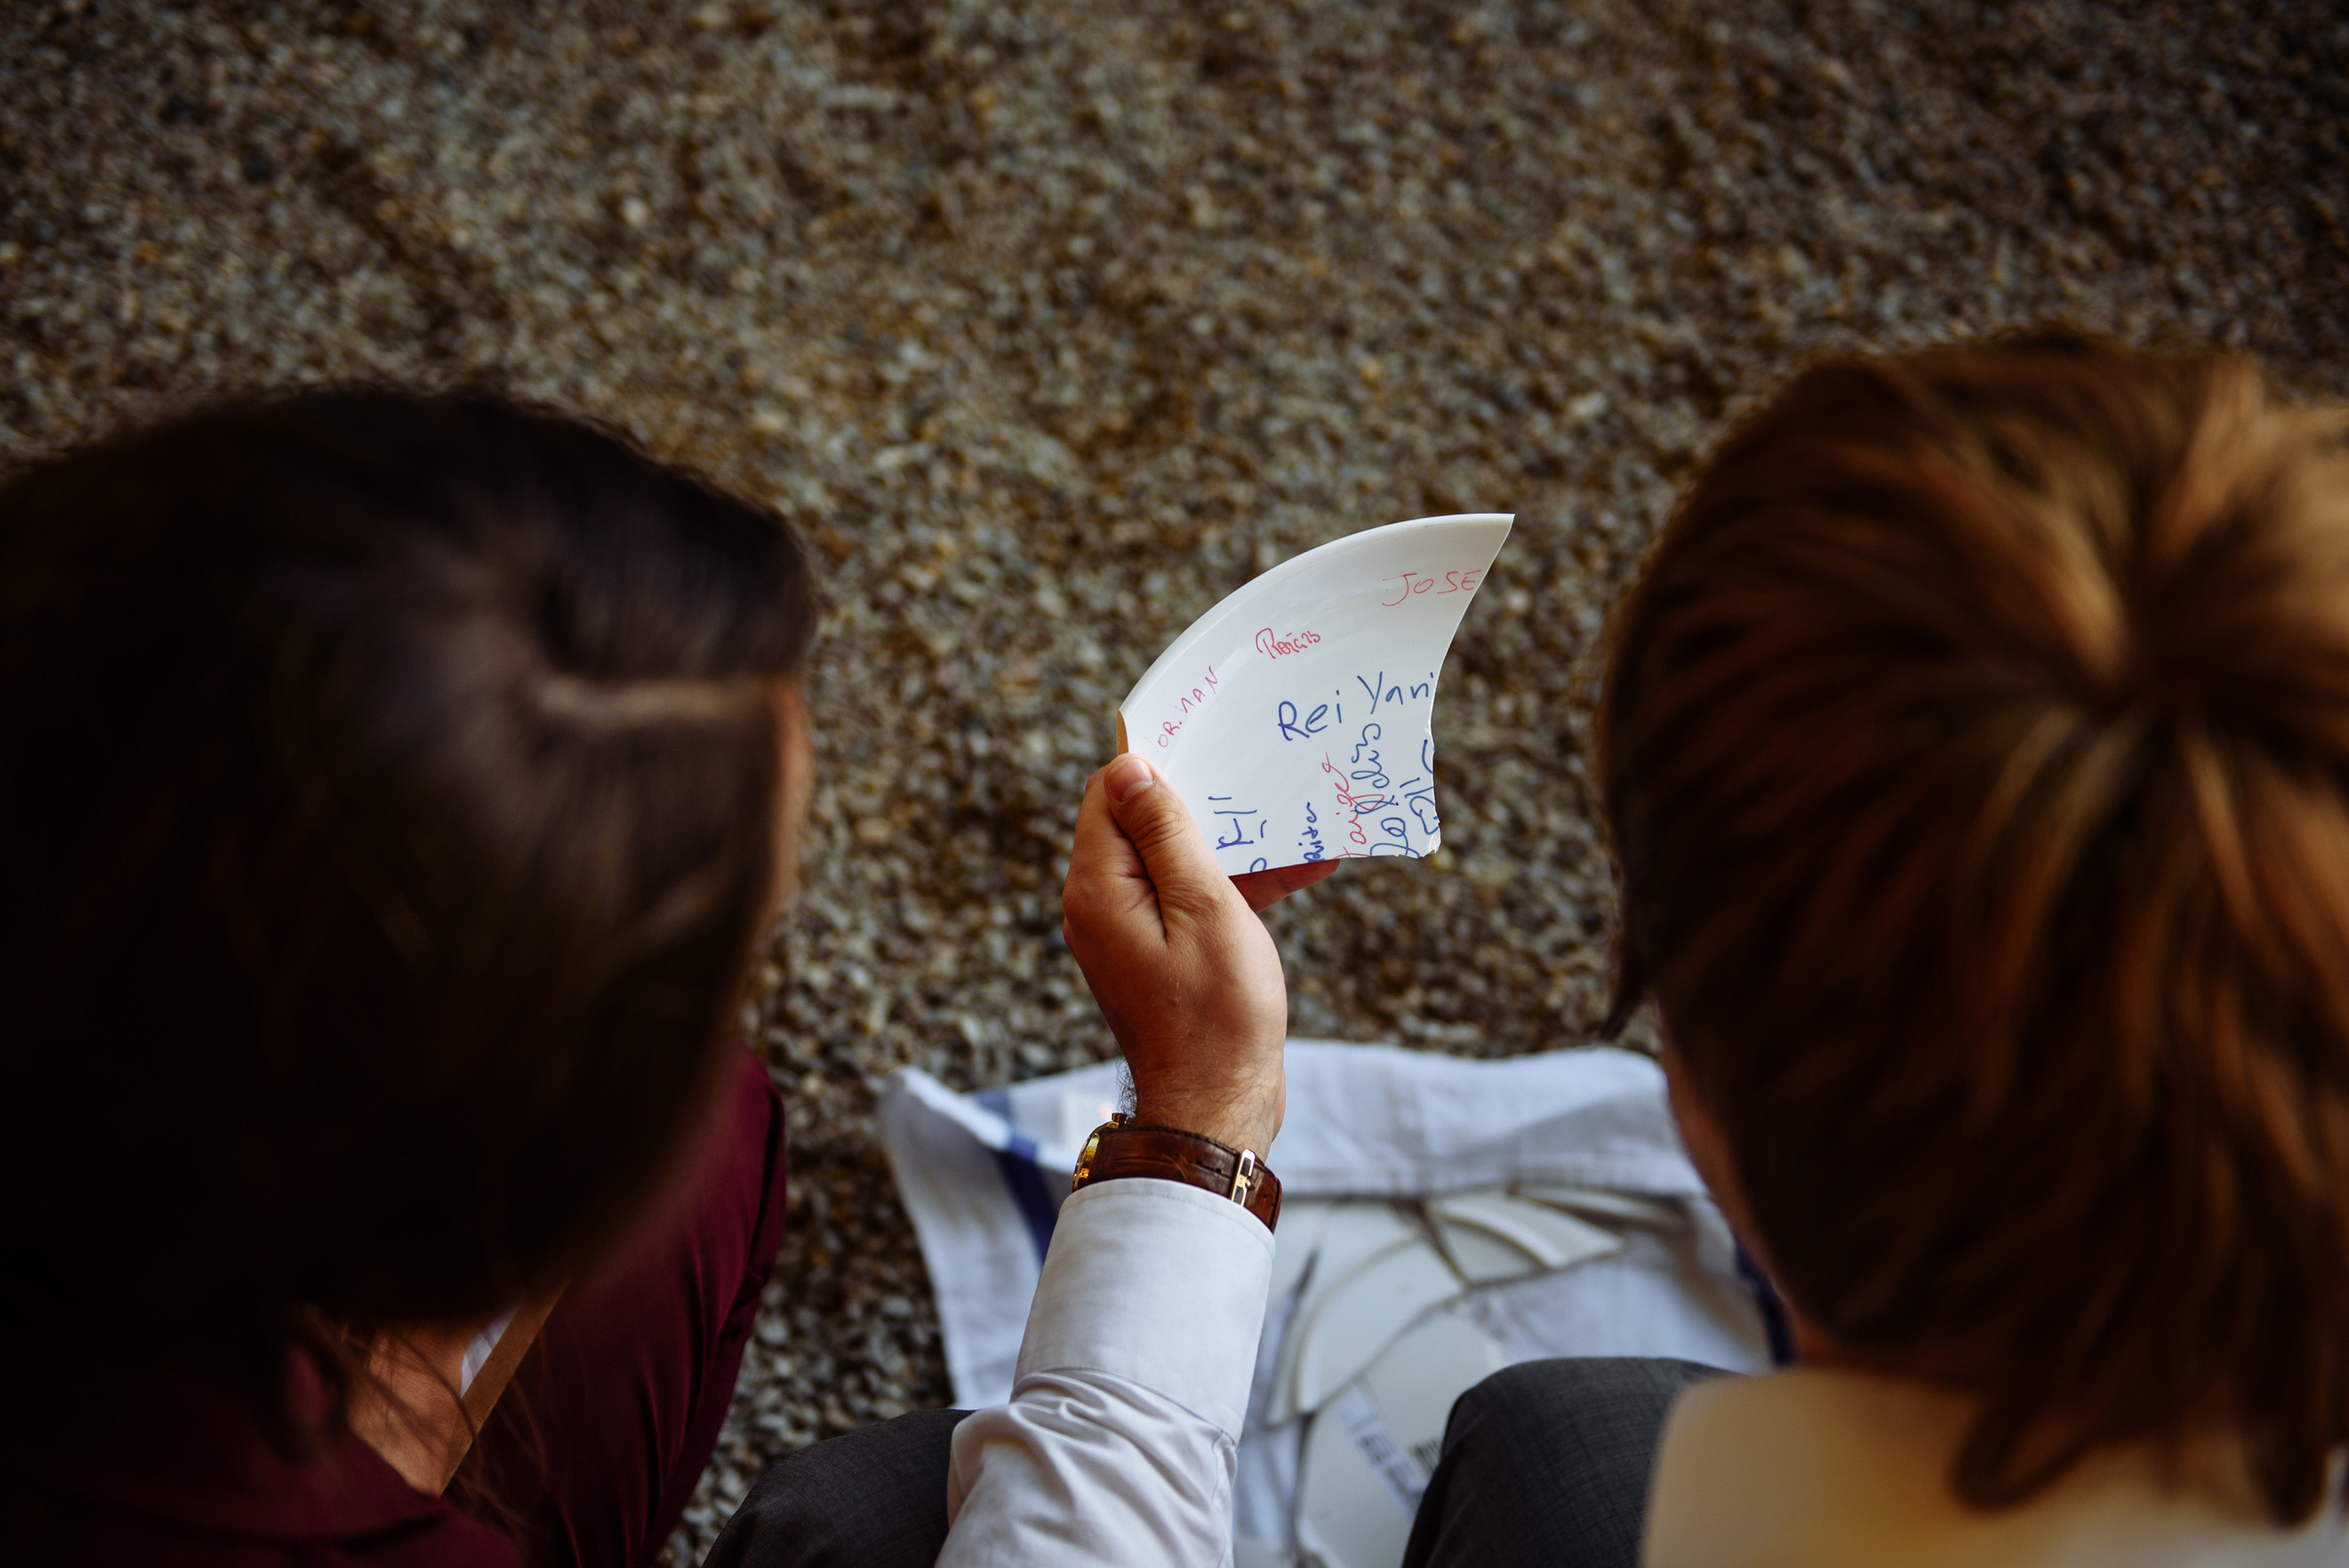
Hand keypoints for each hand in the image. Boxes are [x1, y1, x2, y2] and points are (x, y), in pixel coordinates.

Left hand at [1061, 755, 1335, 1154]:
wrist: (1217, 1110)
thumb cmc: (1217, 1016)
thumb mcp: (1203, 910)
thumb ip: (1167, 836)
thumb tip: (1131, 768)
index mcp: (1098, 888)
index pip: (1108, 793)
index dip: (1155, 761)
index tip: (1209, 737)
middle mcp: (1100, 905)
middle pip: (1141, 822)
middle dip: (1203, 797)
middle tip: (1259, 770)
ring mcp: (1128, 932)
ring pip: (1174, 860)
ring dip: (1233, 842)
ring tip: (1297, 821)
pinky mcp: (1159, 955)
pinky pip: (1191, 899)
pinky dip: (1237, 885)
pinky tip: (1306, 869)